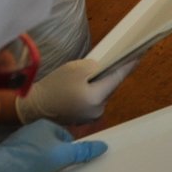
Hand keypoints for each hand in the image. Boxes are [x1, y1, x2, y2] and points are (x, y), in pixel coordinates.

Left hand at [0, 121, 106, 171]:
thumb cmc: (33, 159)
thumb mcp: (63, 155)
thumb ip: (83, 151)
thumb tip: (102, 146)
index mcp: (45, 125)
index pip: (64, 135)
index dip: (68, 149)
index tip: (66, 160)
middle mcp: (30, 130)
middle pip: (50, 143)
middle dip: (53, 155)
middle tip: (54, 167)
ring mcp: (17, 141)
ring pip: (36, 151)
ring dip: (40, 161)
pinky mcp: (7, 154)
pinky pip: (23, 158)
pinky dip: (27, 165)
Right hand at [15, 55, 137, 125]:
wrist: (31, 106)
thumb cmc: (53, 87)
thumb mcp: (76, 69)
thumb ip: (96, 66)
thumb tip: (106, 68)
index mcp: (97, 99)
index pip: (118, 77)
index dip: (130, 64)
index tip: (140, 53)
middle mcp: (98, 110)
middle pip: (110, 86)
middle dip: (108, 74)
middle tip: (107, 61)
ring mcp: (90, 116)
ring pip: (100, 93)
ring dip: (97, 83)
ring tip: (86, 75)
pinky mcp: (82, 117)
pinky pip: (91, 99)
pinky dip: (89, 91)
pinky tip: (79, 86)